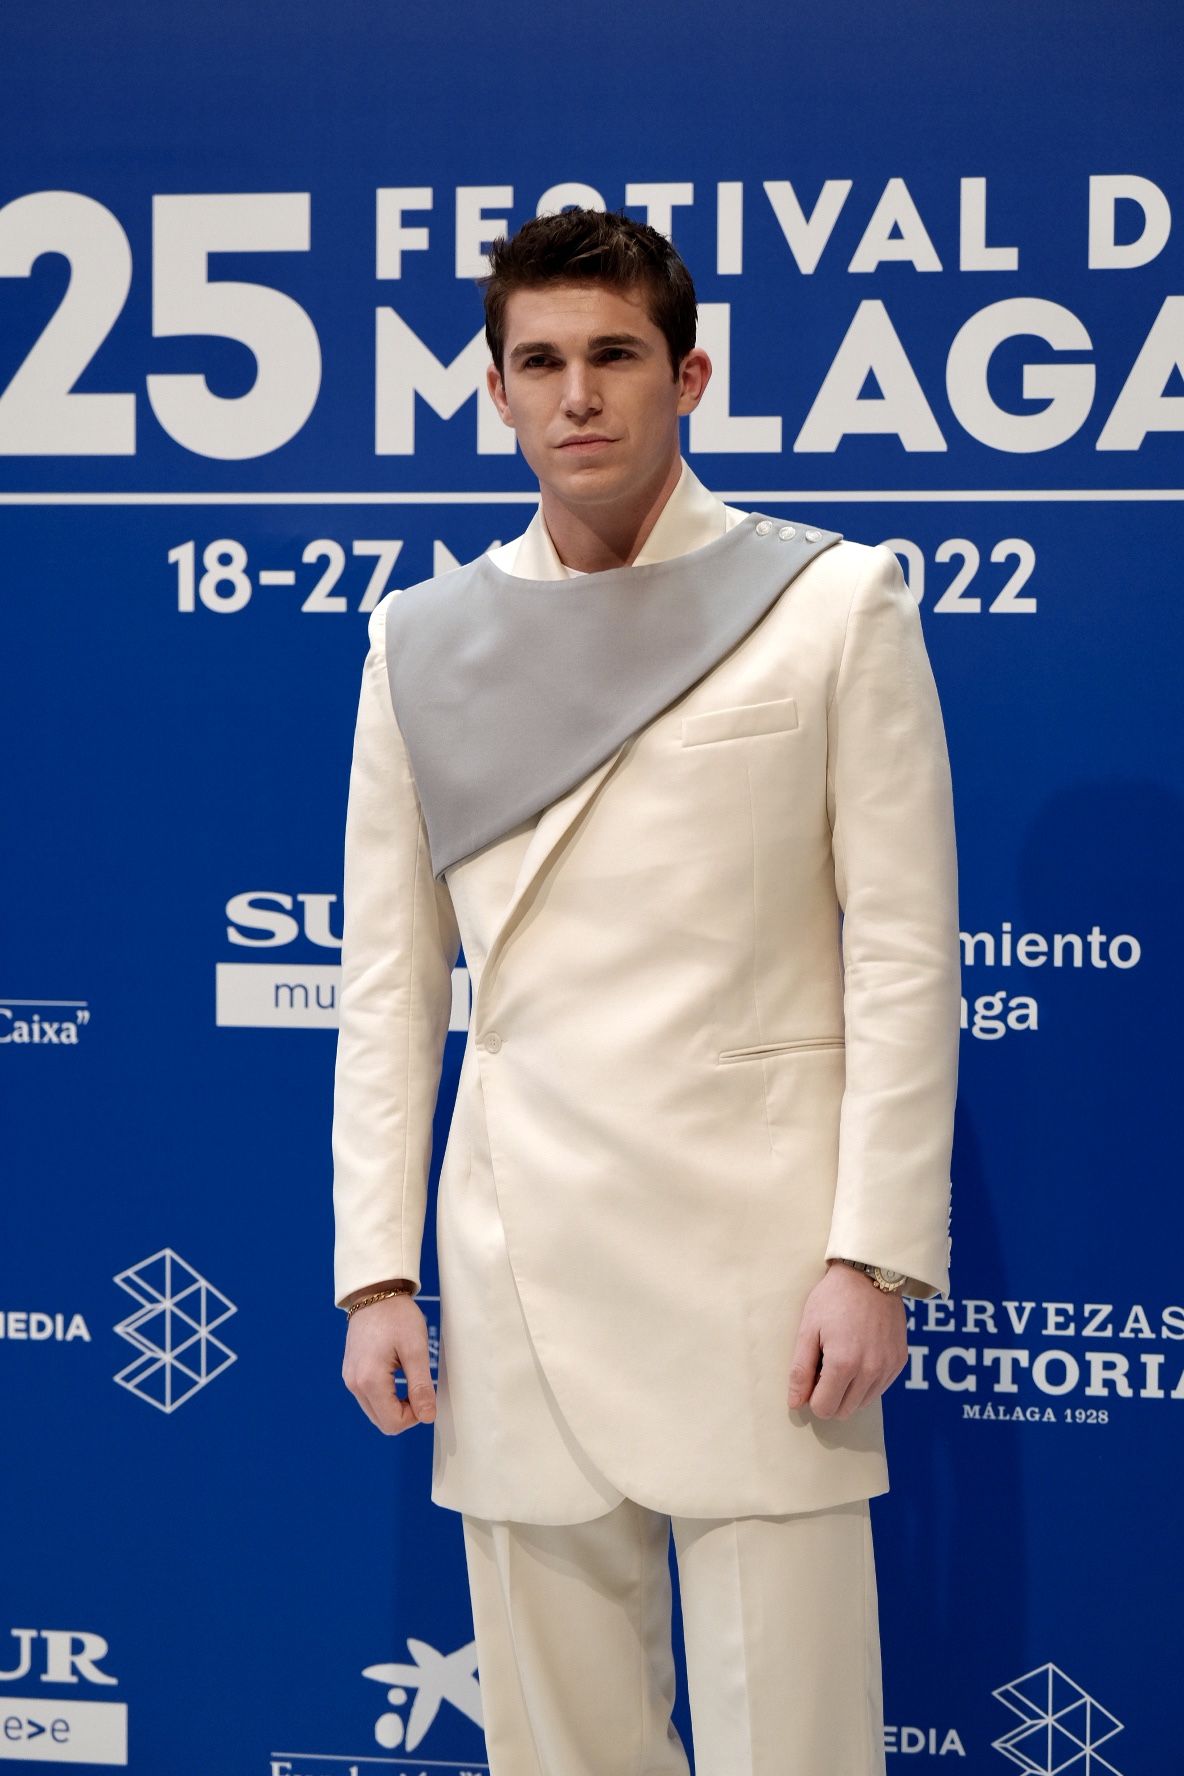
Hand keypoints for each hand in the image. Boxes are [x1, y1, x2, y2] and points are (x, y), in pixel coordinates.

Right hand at [342, 1295, 436, 1434]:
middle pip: (383, 1421)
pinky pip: (369, 1397)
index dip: (415, 1416)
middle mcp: (354, 1384)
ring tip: (408, 1376)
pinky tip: (396, 1374)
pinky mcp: (351, 1373)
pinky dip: (385, 1395)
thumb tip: (427, 1417)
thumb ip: (420, 1386)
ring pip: (376, 1411)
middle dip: (405, 1412)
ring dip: (395, 1404)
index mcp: (369, 1381)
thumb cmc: (397, 1316)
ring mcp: (350, 1379)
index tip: (425, 1392)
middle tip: (418, 1385)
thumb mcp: (415, 1349)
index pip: (393, 1424)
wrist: (374, 1293)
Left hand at [787, 1261, 907, 1419]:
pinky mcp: (899, 1362)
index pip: (824, 1408)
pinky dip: (866, 1382)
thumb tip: (795, 1403)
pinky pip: (879, 1389)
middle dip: (829, 1396)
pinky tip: (859, 1356)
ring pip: (862, 1403)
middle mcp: (870, 1371)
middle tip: (825, 1366)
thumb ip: (801, 1370)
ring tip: (842, 1359)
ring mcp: (888, 1367)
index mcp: (843, 1364)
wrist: (869, 1274)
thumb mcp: (808, 1329)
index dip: (812, 1396)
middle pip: (843, 1411)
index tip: (811, 1375)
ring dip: (848, 1391)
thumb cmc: (834, 1298)